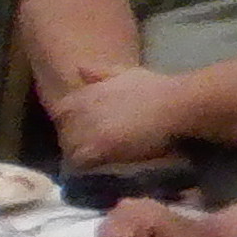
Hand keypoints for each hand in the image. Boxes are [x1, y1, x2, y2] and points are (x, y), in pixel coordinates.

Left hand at [47, 64, 202, 170]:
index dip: (68, 123)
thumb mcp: (126, 73)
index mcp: (87, 92)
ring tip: (93, 160)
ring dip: (77, 154)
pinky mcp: (98, 147)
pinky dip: (84, 166)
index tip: (80, 130)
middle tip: (86, 148)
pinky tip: (97, 168)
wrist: (175, 105)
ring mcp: (88, 129)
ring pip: (68, 147)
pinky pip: (79, 161)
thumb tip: (78, 68)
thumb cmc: (157, 88)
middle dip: (71, 139)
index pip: (61, 111)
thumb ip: (101, 72)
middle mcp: (82, 109)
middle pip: (62, 131)